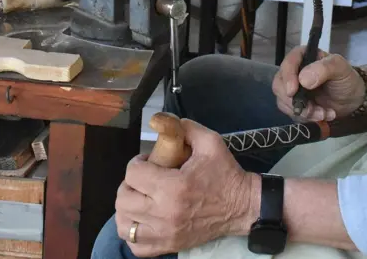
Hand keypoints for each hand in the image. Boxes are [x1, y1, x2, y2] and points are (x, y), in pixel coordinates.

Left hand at [115, 120, 258, 255]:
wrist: (243, 206)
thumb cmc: (226, 174)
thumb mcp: (211, 142)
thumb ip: (186, 128)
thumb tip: (163, 121)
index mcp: (173, 187)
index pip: (133, 174)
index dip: (137, 163)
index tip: (148, 161)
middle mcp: (164, 213)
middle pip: (123, 199)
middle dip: (130, 184)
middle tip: (143, 179)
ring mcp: (165, 234)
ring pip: (124, 225)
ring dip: (128, 209)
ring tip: (140, 199)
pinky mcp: (169, 246)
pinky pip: (135, 247)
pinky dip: (133, 233)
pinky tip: (143, 220)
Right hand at [272, 46, 364, 121]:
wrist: (353, 99)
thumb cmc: (346, 78)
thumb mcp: (340, 68)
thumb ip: (324, 69)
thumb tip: (303, 80)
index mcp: (303, 57)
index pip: (288, 63)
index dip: (287, 77)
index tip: (292, 92)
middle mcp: (294, 72)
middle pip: (279, 84)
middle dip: (293, 101)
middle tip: (311, 109)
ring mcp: (293, 89)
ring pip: (283, 101)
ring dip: (303, 112)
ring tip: (324, 114)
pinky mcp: (296, 104)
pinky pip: (292, 113)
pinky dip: (307, 118)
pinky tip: (324, 116)